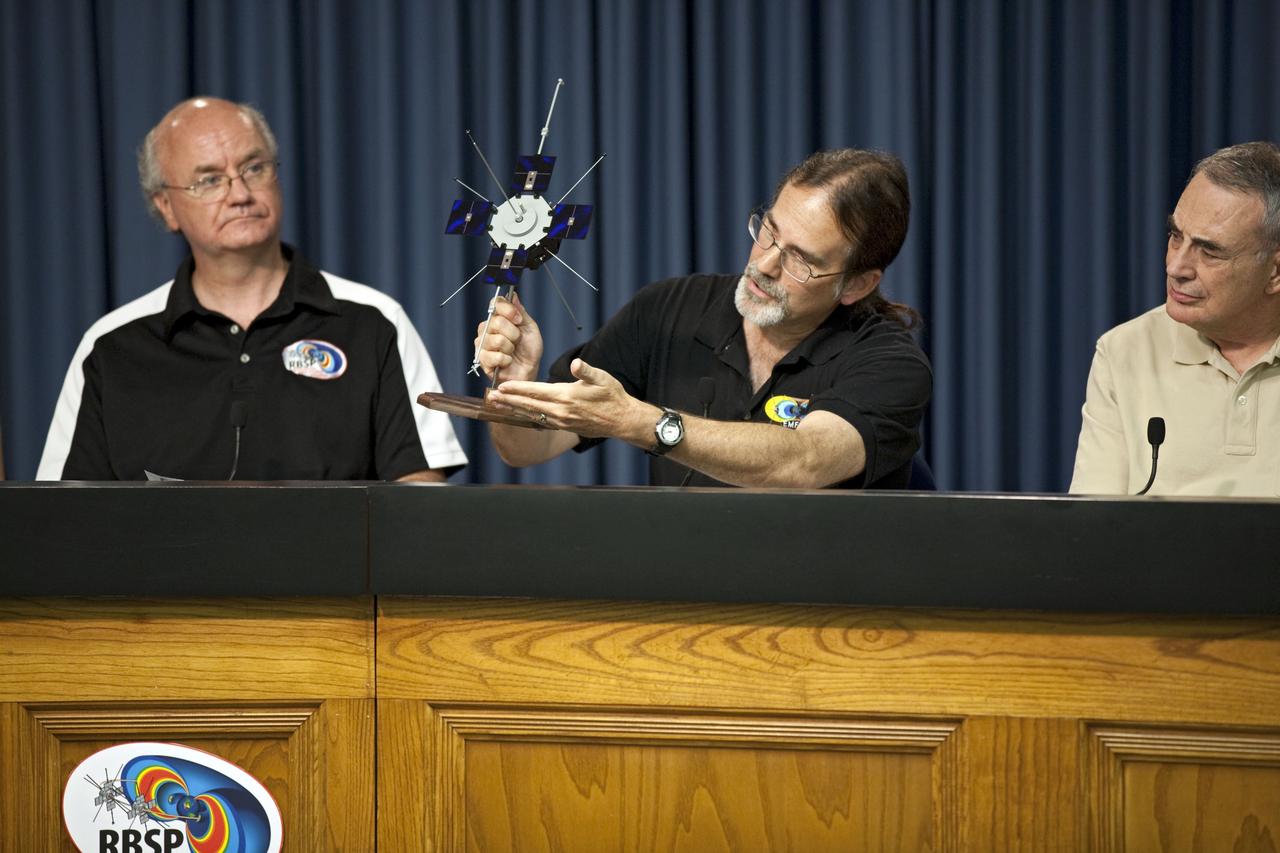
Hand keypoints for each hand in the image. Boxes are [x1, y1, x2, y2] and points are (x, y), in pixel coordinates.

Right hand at [475, 291, 542, 381]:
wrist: (528, 370)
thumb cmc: (528, 350)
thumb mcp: (530, 328)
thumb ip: (521, 312)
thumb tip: (513, 295)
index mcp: (498, 317)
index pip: (495, 303)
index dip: (508, 310)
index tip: (519, 320)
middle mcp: (487, 328)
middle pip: (497, 322)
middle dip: (514, 334)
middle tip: (517, 341)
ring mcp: (482, 343)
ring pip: (497, 340)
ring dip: (510, 348)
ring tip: (511, 352)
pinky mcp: (481, 359)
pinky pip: (494, 356)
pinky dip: (506, 360)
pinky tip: (507, 361)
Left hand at [489, 358, 651, 441]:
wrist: (621, 420)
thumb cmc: (612, 396)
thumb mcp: (602, 379)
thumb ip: (586, 371)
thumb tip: (576, 364)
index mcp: (567, 397)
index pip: (536, 392)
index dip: (518, 388)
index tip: (502, 385)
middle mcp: (561, 411)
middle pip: (529, 405)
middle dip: (508, 400)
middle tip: (490, 397)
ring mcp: (561, 421)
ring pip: (532, 415)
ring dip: (513, 409)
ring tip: (497, 405)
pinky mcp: (563, 426)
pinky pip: (539, 421)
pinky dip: (526, 416)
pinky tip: (517, 413)